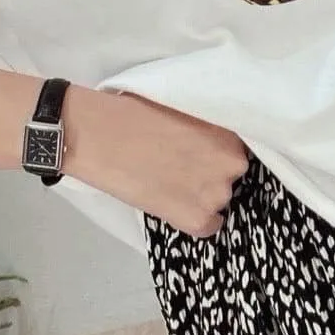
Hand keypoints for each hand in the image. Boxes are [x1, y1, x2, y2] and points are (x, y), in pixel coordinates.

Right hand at [63, 86, 250, 236]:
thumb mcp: (180, 107)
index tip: (197, 154)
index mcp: (227, 132)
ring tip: (170, 184)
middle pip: (230, 176)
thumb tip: (206, 140)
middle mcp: (230, 164)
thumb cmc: (131, 114)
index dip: (214, 154)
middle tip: (180, 168)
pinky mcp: (197, 219)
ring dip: (201, 196)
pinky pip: (209, 226)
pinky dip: (197, 221)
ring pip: (218, 201)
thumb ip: (203, 127)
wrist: (99, 138)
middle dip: (210, 174)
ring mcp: (216, 194)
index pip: (234, 151)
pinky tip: (175, 205)